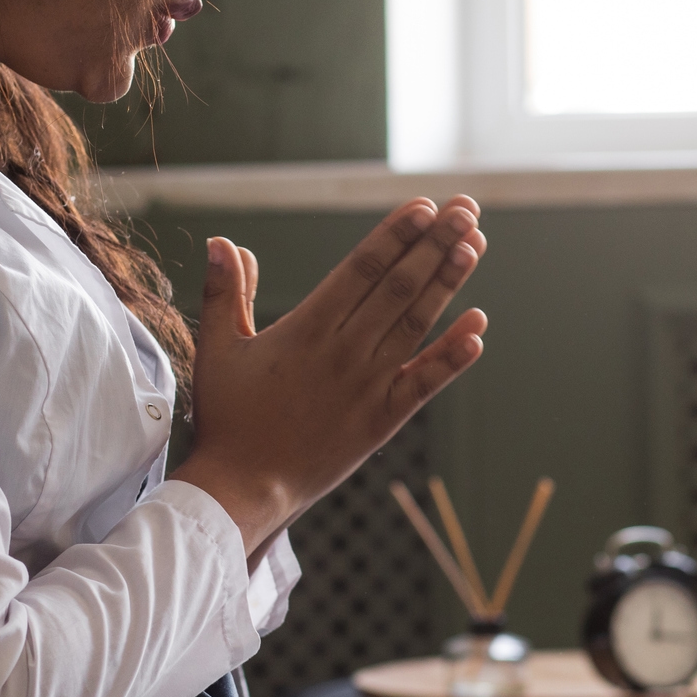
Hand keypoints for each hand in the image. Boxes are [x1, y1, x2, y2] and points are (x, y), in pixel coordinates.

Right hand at [171, 196, 487, 557]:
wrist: (244, 490)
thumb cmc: (228, 418)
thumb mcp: (217, 349)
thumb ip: (224, 292)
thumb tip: (221, 240)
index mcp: (306, 329)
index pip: (361, 269)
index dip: (396, 235)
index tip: (423, 206)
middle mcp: (345, 352)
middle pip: (399, 286)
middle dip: (435, 243)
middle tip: (465, 208)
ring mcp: (368, 386)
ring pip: (417, 324)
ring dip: (448, 283)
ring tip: (475, 244)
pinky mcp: (383, 420)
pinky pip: (425, 382)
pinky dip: (453, 355)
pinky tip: (479, 327)